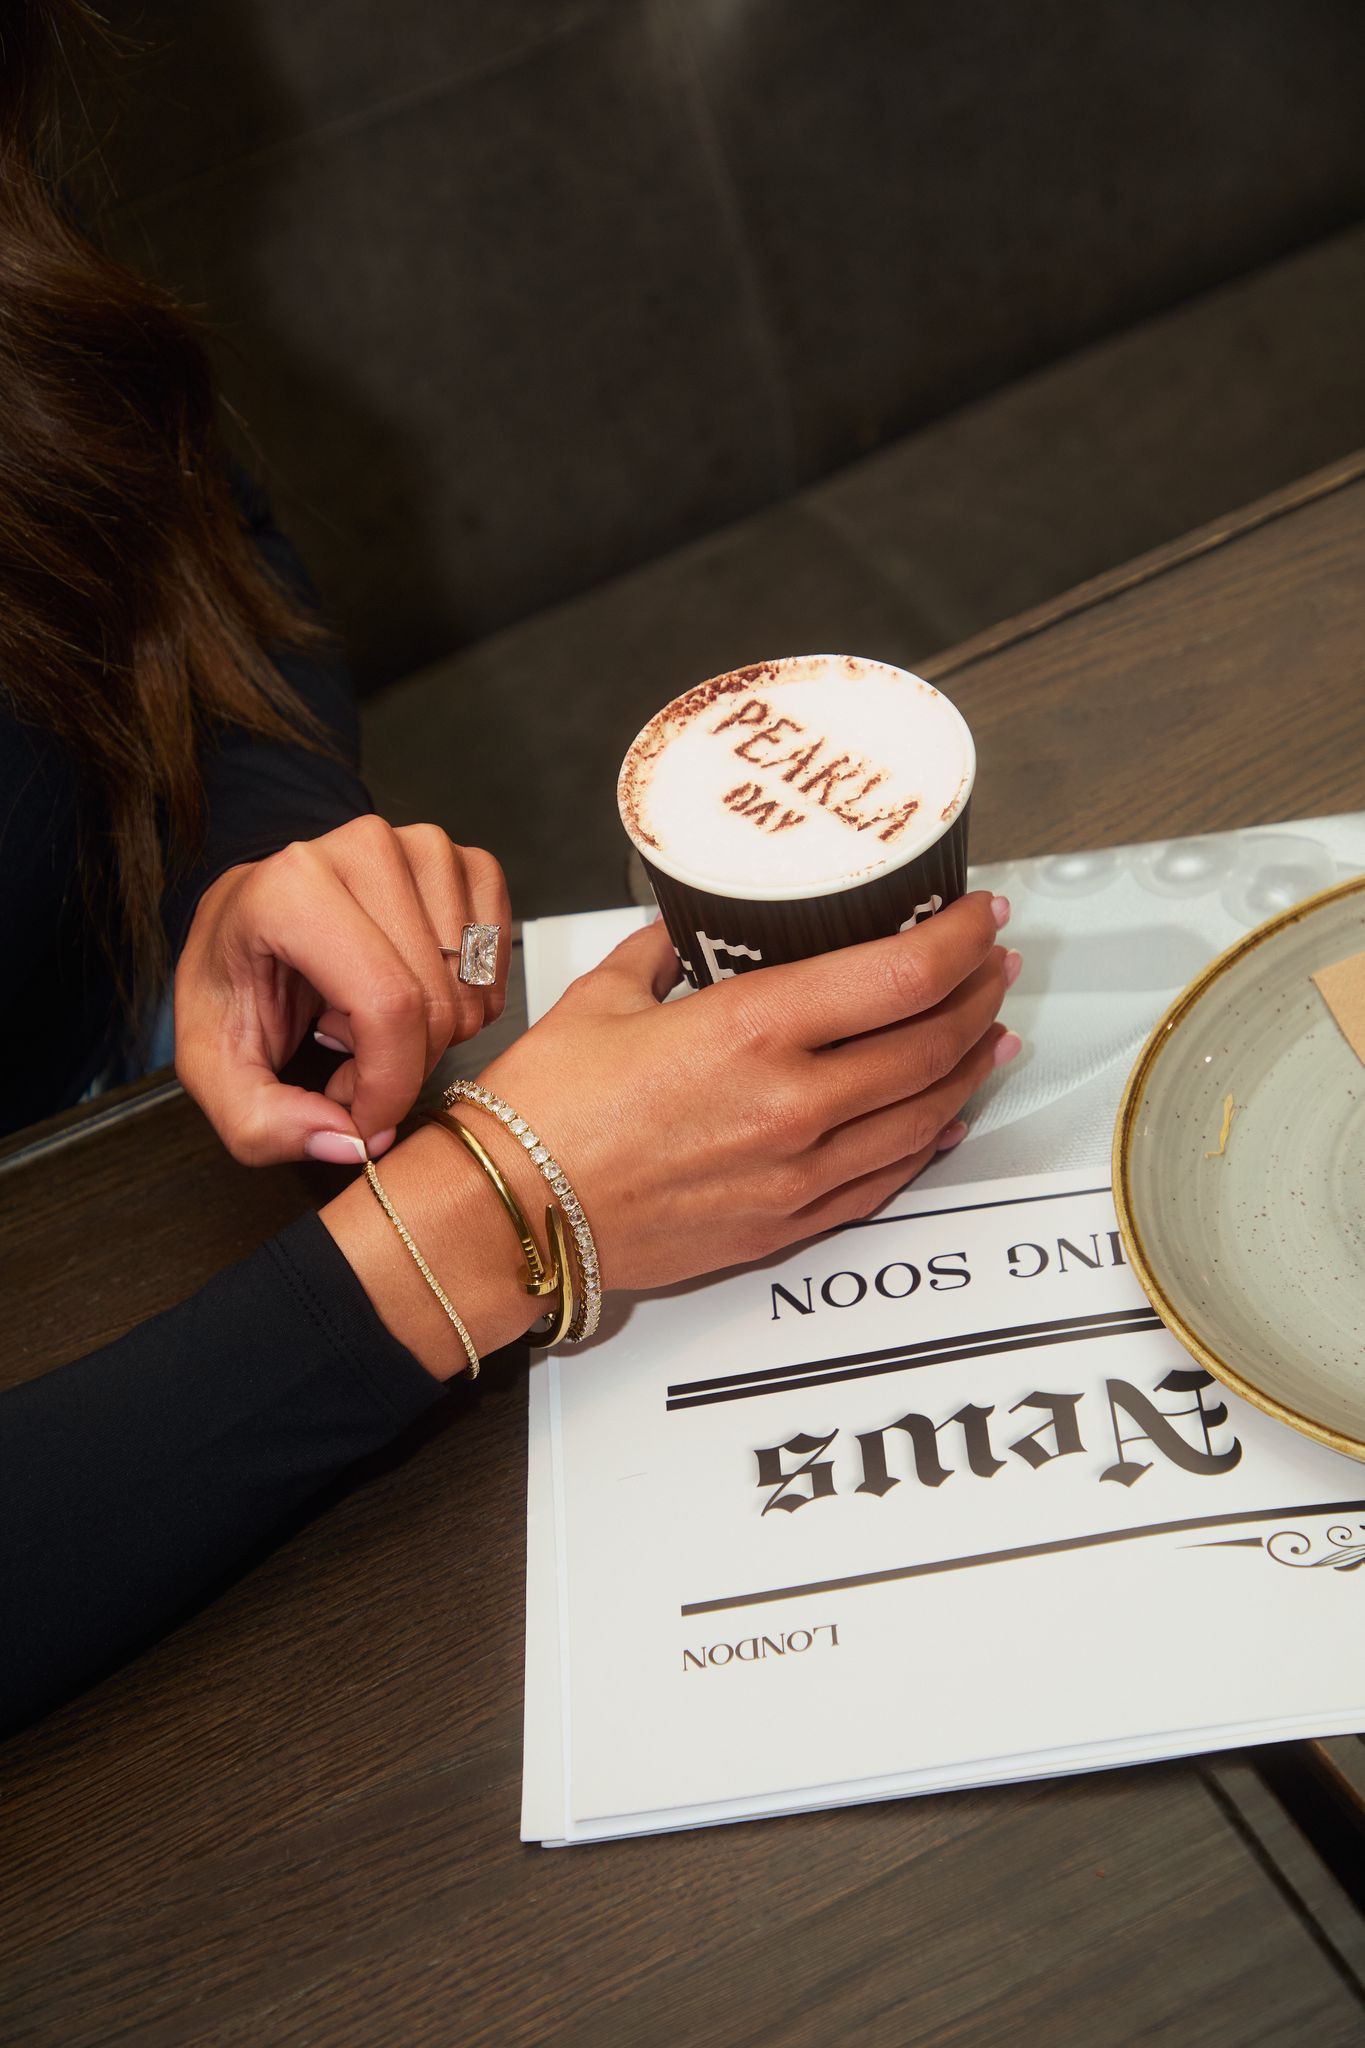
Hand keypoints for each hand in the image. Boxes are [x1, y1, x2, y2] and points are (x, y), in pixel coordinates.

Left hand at [175, 816, 509, 1164]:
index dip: (388, 1088)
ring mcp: (423, 848)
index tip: (362, 1121)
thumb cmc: (236, 974)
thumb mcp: (211, 1063)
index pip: (388, 1006)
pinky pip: (496, 961)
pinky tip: (411, 991)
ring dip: (429, 1034)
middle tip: (347, 1063)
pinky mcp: (462, 861)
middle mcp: (366, 849)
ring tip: (365, 1019)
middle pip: (436, 1005)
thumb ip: (261, 1123)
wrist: (255, 911)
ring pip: (472, 992)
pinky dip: (463, 1000)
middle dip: (400, 1068)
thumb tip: (349, 1143)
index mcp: (294, 889)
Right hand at [478, 892, 1019, 1293]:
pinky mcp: (784, 1223)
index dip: (960, 939)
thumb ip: (656, 956)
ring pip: (923, 1114)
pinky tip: (944, 1119)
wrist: (510, 1217)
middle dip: (978, 996)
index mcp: (753, 1028)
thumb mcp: (600, 998)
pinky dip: (927, 1143)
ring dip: (969, 1068)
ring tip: (992, 1034)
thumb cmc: (542, 1112)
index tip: (981, 915)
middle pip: (929, 1042)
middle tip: (993, 967)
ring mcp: (796, 1172)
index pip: (901, 975)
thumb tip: (679, 935)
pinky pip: (884, 1181)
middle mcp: (792, 1101)